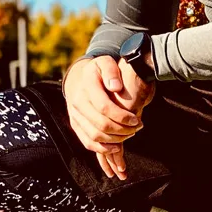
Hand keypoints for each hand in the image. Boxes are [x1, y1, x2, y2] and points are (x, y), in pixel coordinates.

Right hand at [64, 55, 153, 180]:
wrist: (79, 78)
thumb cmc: (99, 71)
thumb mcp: (106, 63)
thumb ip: (111, 72)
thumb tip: (116, 87)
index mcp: (86, 86)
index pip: (104, 107)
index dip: (122, 117)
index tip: (137, 120)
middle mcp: (77, 101)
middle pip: (101, 124)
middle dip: (122, 130)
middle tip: (137, 128)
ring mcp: (75, 115)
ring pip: (94, 136)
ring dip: (115, 140)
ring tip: (129, 135)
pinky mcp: (75, 125)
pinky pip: (87, 142)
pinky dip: (103, 148)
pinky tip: (117, 147)